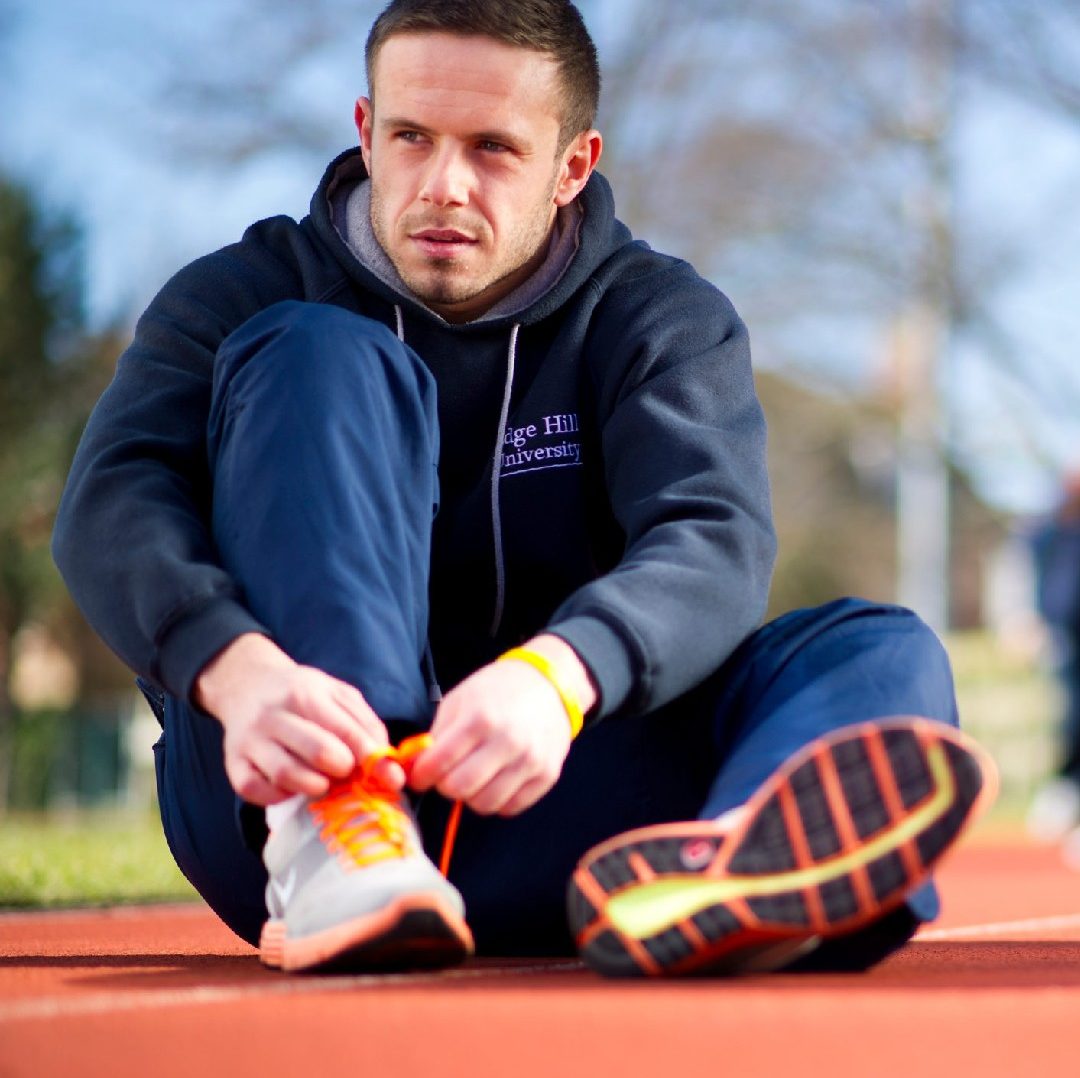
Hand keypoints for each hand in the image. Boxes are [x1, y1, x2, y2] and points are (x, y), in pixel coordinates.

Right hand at [194, 633, 402, 804]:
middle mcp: (274, 715)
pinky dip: (277, 796)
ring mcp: (250, 740)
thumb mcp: (337, 694)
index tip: (391, 778)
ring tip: (322, 781)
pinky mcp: (233, 763)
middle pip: (318, 752)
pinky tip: (291, 788)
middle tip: (347, 771)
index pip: (346, 731)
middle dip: (343, 769)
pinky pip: (253, 790)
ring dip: (314, 786)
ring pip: (286, 774)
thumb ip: (365, 724)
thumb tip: (387, 763)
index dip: (373, 759)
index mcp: (305, 694)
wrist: (246, 685)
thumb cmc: (301, 694)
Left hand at [409, 635, 595, 816]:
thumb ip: (437, 735)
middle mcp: (508, 742)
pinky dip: (497, 800)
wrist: (549, 684)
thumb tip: (416, 767)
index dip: (421, 775)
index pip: (439, 764)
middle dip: (445, 786)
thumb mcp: (459, 699)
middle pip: (460, 789)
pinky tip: (495, 780)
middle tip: (447, 775)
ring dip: (471, 796)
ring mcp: (531, 761)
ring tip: (473, 777)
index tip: (419, 776)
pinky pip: (511, 807)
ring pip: (486, 804)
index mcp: (481, 718)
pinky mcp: (547, 775)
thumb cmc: (497, 690)